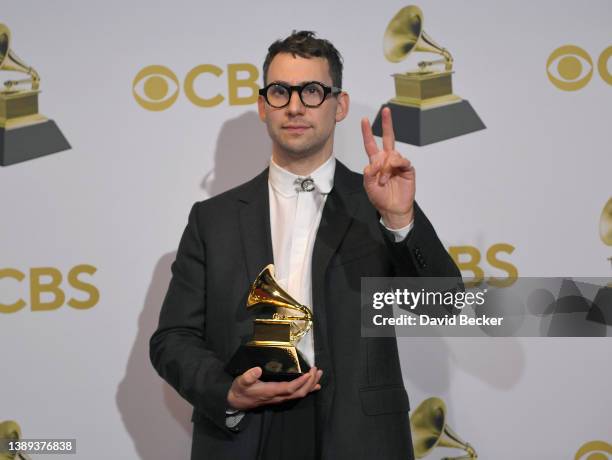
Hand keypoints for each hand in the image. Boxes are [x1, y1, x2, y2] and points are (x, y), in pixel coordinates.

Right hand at [227, 366, 322, 410]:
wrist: (238, 402)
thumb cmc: (240, 390)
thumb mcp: (241, 382)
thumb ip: (248, 376)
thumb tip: (257, 369)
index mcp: (270, 391)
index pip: (289, 388)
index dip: (300, 382)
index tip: (308, 373)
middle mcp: (278, 396)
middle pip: (298, 393)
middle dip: (309, 382)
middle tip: (316, 370)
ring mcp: (280, 398)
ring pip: (299, 394)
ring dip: (310, 385)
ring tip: (319, 375)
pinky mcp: (280, 397)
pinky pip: (296, 395)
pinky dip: (307, 389)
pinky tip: (315, 385)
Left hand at [361, 107, 414, 228]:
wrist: (393, 209)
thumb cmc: (380, 198)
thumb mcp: (368, 186)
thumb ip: (368, 174)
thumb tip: (373, 162)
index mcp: (376, 162)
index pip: (371, 144)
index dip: (368, 132)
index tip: (364, 120)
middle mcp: (388, 159)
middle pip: (388, 138)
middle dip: (387, 123)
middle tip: (386, 110)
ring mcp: (398, 163)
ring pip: (392, 154)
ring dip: (385, 168)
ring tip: (383, 181)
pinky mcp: (407, 169)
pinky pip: (402, 161)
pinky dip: (395, 166)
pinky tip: (392, 173)